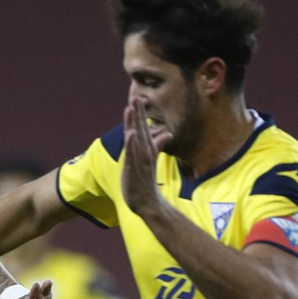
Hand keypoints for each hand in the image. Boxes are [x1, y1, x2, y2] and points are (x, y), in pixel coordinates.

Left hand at [120, 99, 164, 218]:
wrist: (148, 202)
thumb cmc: (147, 182)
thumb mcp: (151, 160)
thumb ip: (157, 146)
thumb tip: (166, 134)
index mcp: (147, 149)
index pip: (143, 128)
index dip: (140, 114)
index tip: (137, 98)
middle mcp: (145, 152)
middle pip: (141, 129)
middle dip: (138, 113)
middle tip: (135, 96)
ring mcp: (140, 160)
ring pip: (137, 138)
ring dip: (134, 123)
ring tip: (131, 108)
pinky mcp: (135, 169)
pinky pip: (133, 154)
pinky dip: (132, 143)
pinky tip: (130, 132)